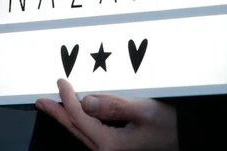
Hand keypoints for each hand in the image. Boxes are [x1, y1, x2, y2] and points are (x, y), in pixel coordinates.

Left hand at [35, 79, 177, 150]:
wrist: (186, 135)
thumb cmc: (169, 124)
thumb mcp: (144, 110)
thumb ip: (114, 106)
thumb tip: (87, 101)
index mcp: (111, 144)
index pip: (80, 118)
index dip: (67, 98)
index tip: (61, 82)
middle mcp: (108, 150)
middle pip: (75, 128)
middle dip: (57, 113)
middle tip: (40, 101)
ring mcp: (111, 149)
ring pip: (81, 132)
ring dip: (66, 117)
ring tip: (53, 106)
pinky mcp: (116, 146)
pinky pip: (91, 133)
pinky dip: (80, 121)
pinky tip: (76, 114)